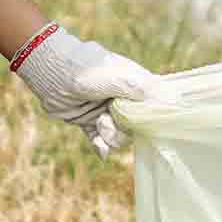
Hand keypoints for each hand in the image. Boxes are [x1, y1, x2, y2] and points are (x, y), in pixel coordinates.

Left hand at [12, 25, 175, 155]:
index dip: (153, 115)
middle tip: (112, 116)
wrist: (49, 73)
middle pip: (138, 126)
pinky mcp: (89, 122)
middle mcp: (122, 99)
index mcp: (134, 84)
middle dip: (126, 127)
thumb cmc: (86, 70)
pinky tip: (101, 151)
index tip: (145, 120)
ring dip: (110, 134)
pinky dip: (101, 146)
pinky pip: (101, 141)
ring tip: (99, 121)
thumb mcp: (118, 77)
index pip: (155, 104)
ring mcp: (106, 111)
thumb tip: (172, 101)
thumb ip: (143, 89)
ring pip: (120, 136)